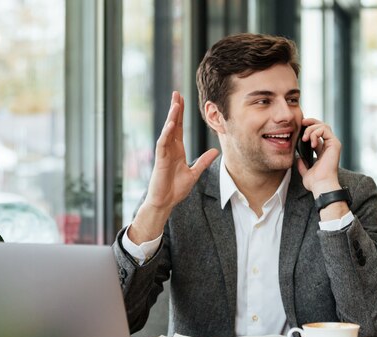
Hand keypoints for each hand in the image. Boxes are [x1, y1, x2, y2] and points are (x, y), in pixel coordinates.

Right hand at [129, 91, 218, 243]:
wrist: (166, 202)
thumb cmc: (176, 189)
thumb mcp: (194, 173)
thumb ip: (204, 161)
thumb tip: (216, 152)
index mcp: (177, 150)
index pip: (179, 127)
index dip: (181, 114)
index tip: (182, 100)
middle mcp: (170, 148)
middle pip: (172, 124)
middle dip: (175, 109)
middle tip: (176, 93)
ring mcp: (164, 153)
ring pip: (167, 131)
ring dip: (171, 117)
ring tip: (175, 104)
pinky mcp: (160, 160)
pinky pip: (163, 144)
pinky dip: (166, 133)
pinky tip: (170, 124)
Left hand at [296, 118, 342, 197]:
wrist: (321, 185)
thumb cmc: (315, 182)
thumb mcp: (305, 172)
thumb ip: (302, 164)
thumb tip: (297, 158)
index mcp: (323, 151)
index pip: (317, 134)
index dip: (308, 128)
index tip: (299, 128)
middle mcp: (329, 146)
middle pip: (322, 126)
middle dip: (310, 122)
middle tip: (301, 123)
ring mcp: (333, 144)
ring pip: (323, 126)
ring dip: (311, 129)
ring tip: (305, 139)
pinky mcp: (335, 144)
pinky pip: (325, 130)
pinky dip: (315, 133)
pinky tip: (311, 142)